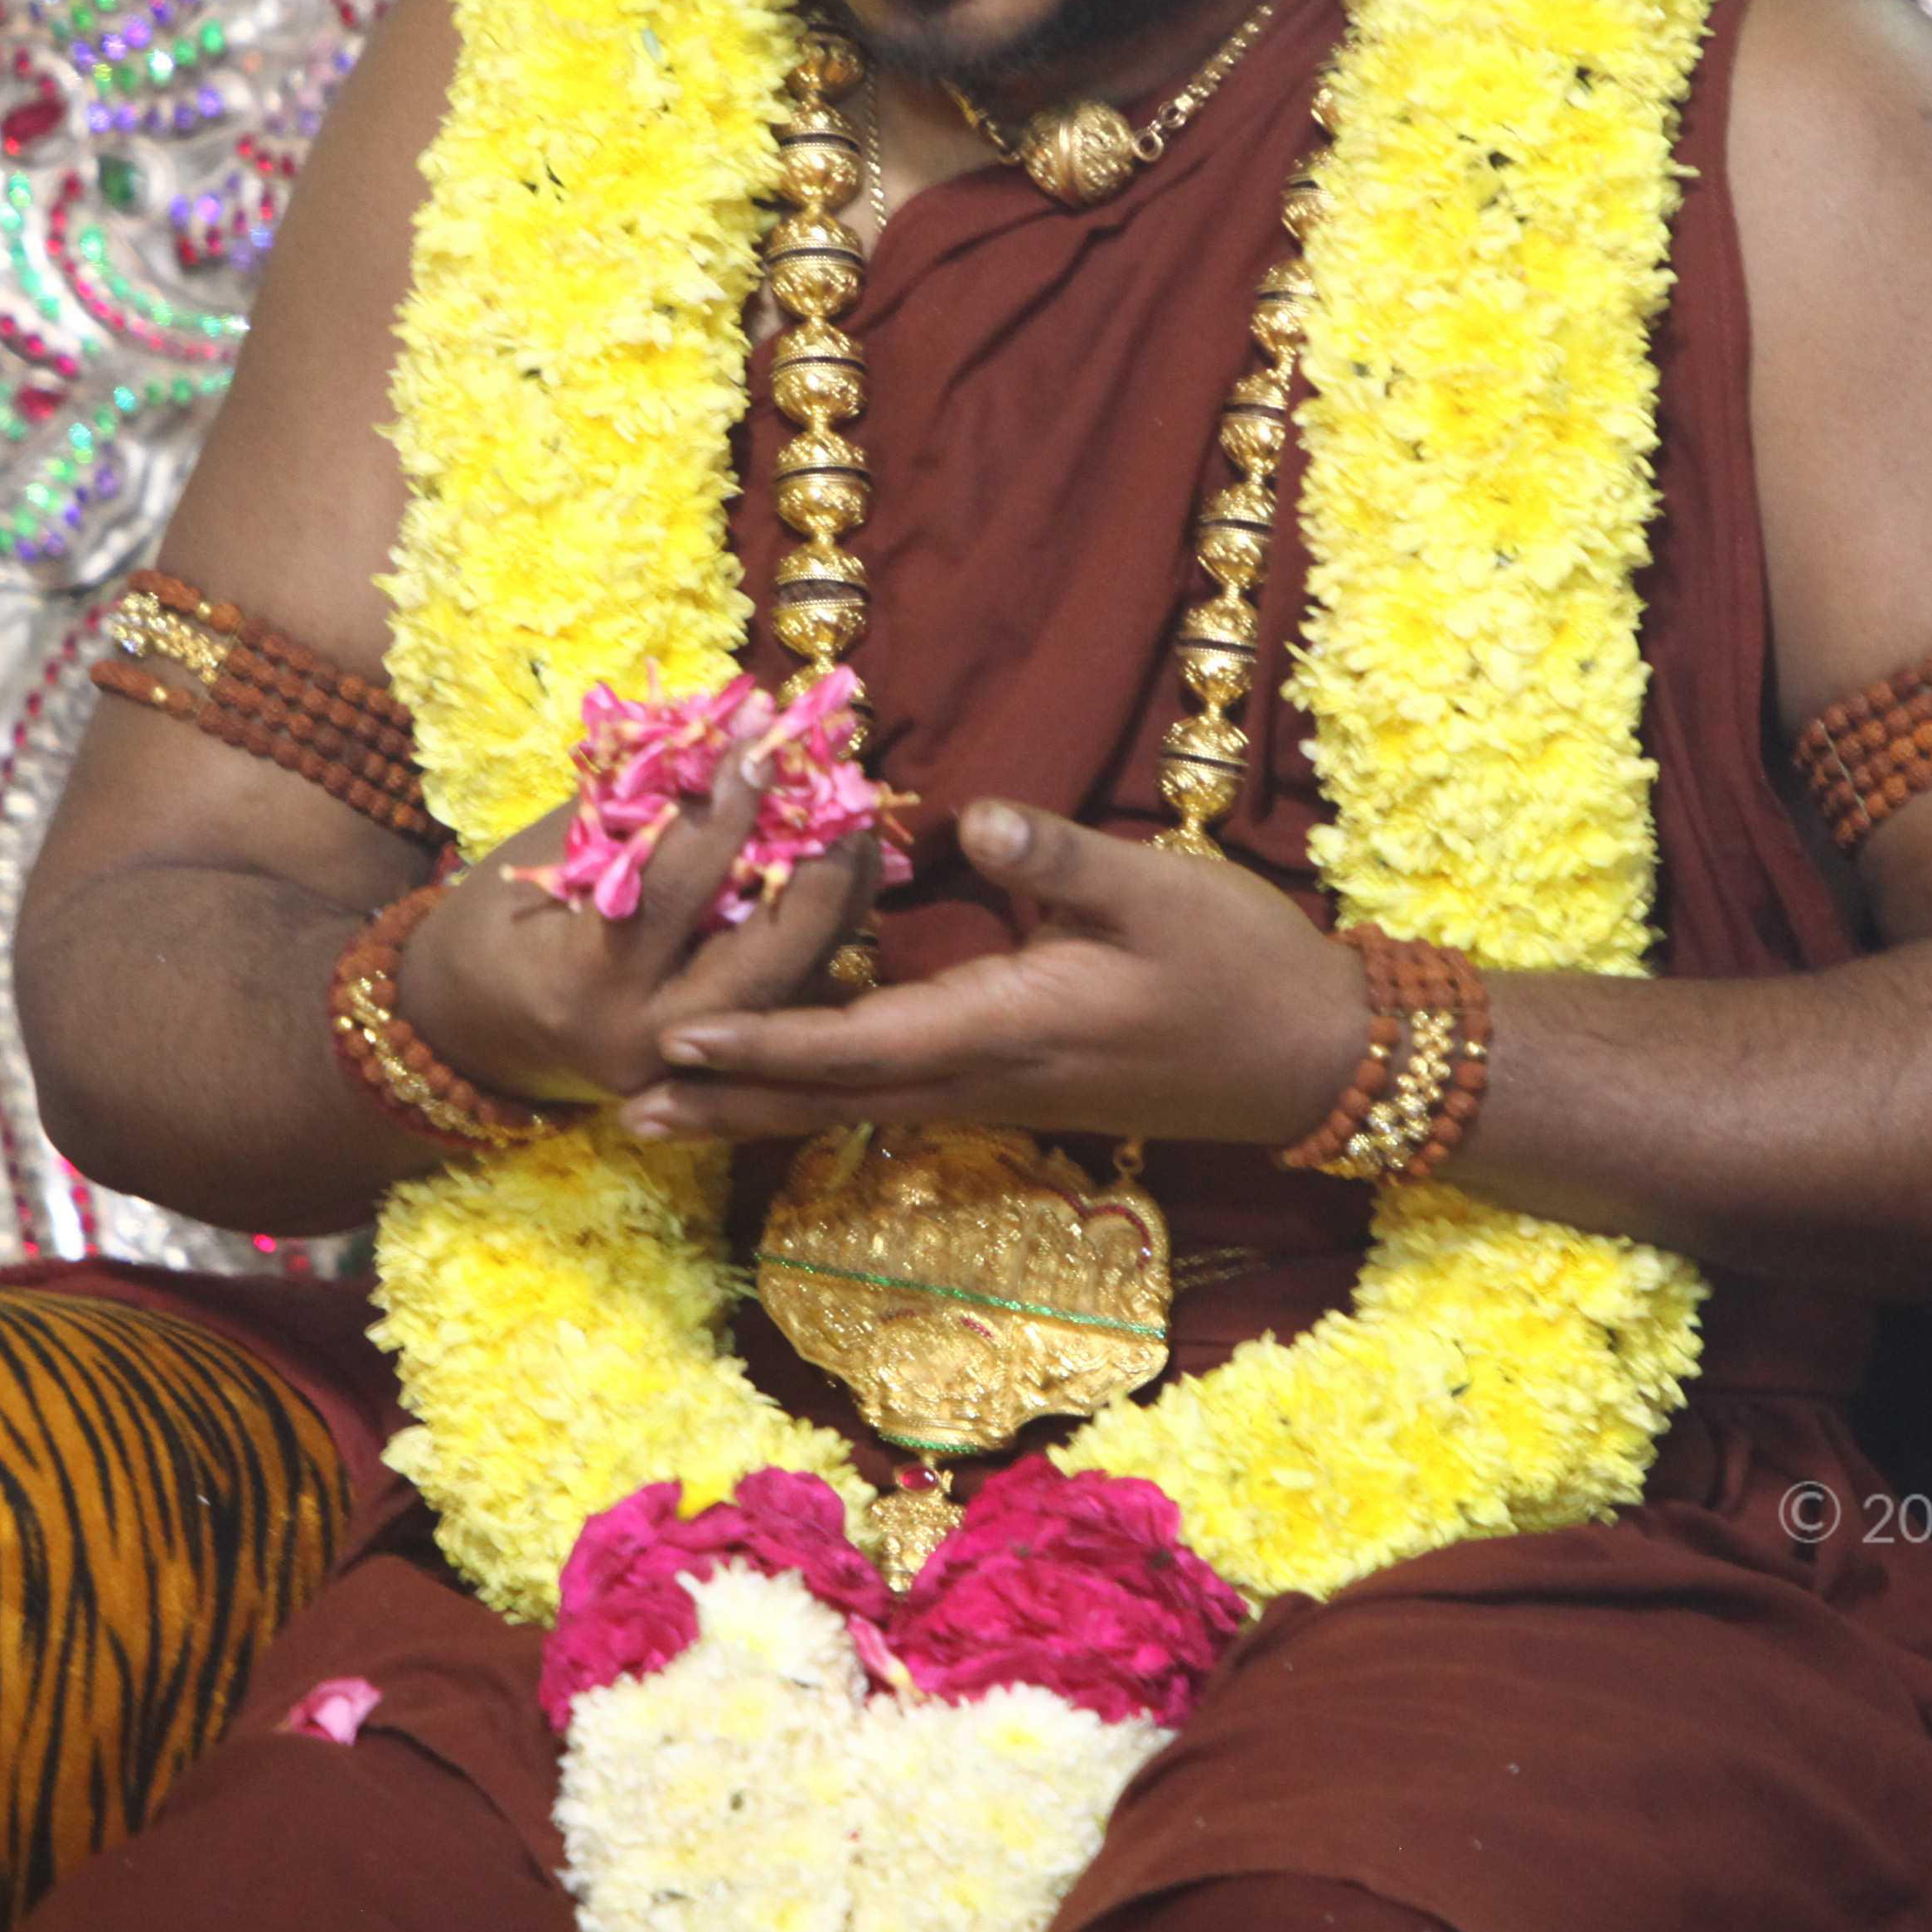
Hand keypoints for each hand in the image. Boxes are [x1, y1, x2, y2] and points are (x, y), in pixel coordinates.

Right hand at [397, 763, 870, 1106]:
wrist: (470, 1034)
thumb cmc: (497, 926)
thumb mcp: (543, 858)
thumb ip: (626, 808)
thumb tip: (715, 733)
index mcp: (587, 982)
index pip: (675, 884)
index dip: (724, 800)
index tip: (760, 724)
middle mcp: (652, 1037)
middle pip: (768, 953)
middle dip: (816, 864)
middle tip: (841, 781)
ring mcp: (697, 1069)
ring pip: (802, 985)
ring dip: (842, 898)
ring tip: (857, 818)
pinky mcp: (725, 1073)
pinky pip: (794, 998)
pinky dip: (824, 932)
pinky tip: (842, 871)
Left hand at [617, 800, 1373, 1149]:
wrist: (1311, 1060)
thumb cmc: (1240, 966)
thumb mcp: (1158, 892)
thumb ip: (1059, 858)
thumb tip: (970, 818)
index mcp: (1004, 1026)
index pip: (855, 1044)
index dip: (760, 1045)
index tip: (672, 1041)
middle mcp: (983, 1076)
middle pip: (828, 1100)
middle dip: (724, 1106)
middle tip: (620, 1112)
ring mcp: (998, 1092)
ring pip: (852, 1108)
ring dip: (758, 1111)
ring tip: (667, 1114)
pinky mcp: (1016, 1086)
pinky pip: (891, 1098)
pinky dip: (819, 1093)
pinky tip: (786, 1087)